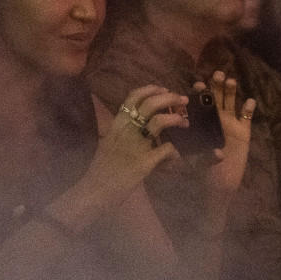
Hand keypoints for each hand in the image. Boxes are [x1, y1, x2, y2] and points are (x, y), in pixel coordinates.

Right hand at [70, 86, 185, 220]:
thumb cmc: (102, 167)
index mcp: (117, 124)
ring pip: (159, 121)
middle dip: (170, 98)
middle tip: (182, 100)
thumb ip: (123, 130)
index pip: (134, 97)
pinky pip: (166, 149)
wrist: (96, 190)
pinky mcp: (144, 162)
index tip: (164, 89)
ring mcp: (135, 145)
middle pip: (150, 104)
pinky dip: (174, 150)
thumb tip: (140, 124)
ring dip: (176, 118)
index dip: (152, 89)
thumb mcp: (109, 142)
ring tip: (185, 122)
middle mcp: (126, 130)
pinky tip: (176, 155)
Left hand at [191, 71, 255, 216]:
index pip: (199, 104)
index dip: (198, 94)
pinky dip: (249, 109)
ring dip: (231, 91)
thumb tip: (170, 147)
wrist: (220, 183)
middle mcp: (216, 120)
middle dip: (216, 85)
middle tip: (216, 74)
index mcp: (202, 123)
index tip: (197, 85)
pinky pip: (247, 117)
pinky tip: (250, 102)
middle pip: (216, 98)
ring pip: (231, 103)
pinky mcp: (244, 132)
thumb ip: (183, 154)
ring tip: (230, 81)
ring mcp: (231, 124)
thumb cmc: (202, 171)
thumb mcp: (189, 160)